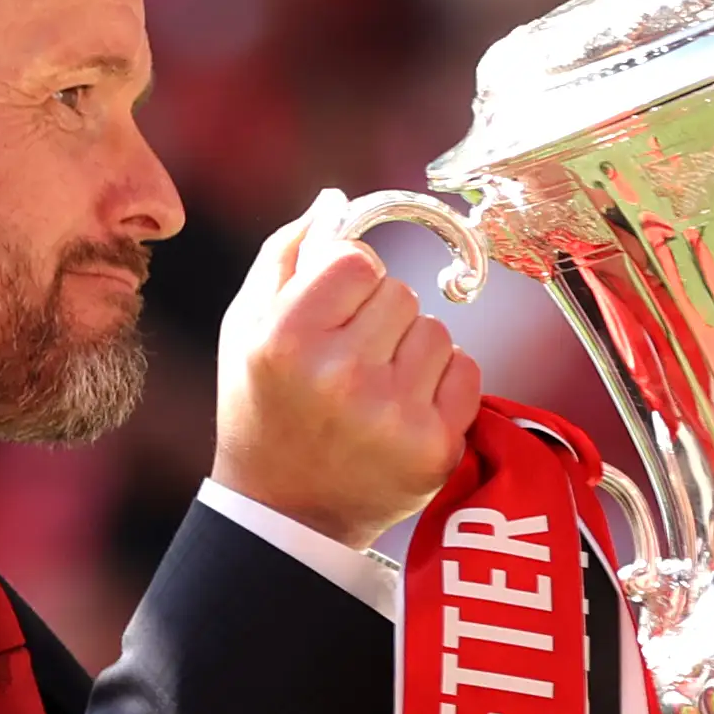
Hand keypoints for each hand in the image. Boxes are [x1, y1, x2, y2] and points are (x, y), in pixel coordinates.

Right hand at [213, 190, 481, 548]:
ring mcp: (392, 417)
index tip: (334, 311)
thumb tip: (336, 200)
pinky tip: (404, 407)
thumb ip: (286, 254)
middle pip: (401, 292)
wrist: (285, 513)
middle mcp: (340, 378)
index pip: (356, 260)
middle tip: (350, 358)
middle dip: (380, 315)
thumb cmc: (264, 407)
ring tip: (375, 386)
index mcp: (286, 342)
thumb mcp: (246, 327)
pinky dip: (443, 382)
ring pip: (438, 330)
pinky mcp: (434, 448)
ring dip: (413, 349)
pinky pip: (467, 371)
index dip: (348, 279)